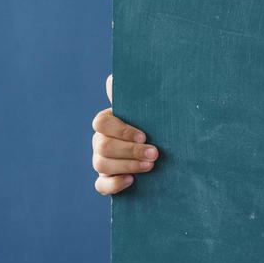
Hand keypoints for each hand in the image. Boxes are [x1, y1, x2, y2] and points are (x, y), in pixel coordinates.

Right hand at [92, 73, 161, 194]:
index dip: (122, 130)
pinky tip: (132, 181)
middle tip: (155, 153)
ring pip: (101, 164)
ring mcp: (101, 161)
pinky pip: (100, 185)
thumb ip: (134, 95)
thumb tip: (112, 78)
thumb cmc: (154, 125)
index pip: (101, 123)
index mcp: (107, 121)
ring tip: (150, 166)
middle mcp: (100, 140)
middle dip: (130, 150)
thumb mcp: (147, 110)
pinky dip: (114, 184)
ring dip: (127, 165)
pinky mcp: (106, 180)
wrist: (163, 150)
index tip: (144, 135)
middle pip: (103, 146)